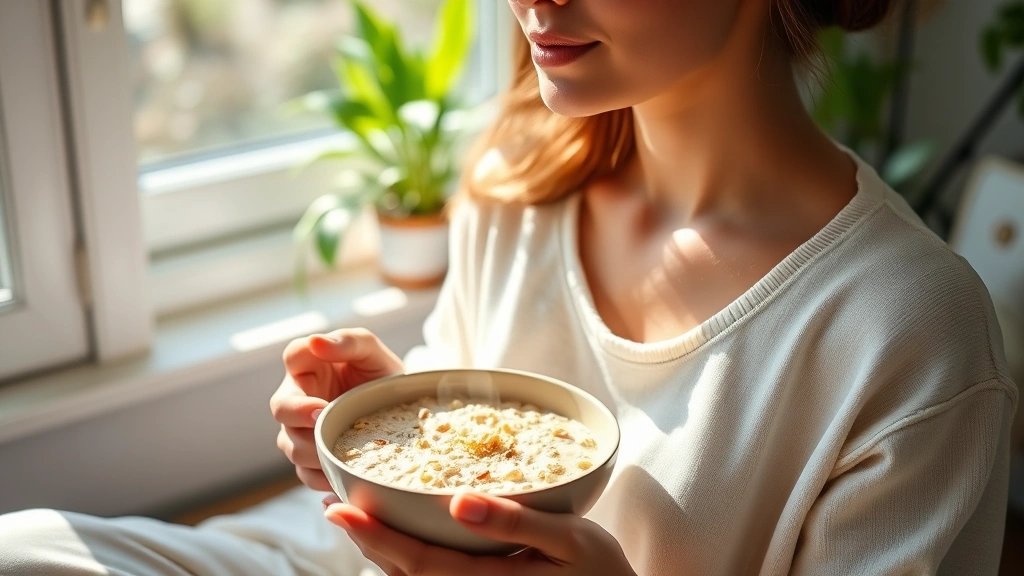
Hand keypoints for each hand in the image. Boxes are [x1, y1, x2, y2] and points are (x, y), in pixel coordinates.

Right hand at [270, 328, 402, 490]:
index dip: (300, 367)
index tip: (321, 399)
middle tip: (323, 426)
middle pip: (282, 408)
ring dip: (312, 454)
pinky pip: (306, 473)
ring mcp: (301, 428)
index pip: (294, 355)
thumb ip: (349, 341)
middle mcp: (299, 395)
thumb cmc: (381, 373)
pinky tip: (341, 479)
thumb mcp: (373, 353)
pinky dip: (321, 479)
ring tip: (338, 458)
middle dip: (299, 421)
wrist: (400, 410)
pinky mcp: (312, 456)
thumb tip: (317, 342)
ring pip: (291, 445)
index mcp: (311, 363)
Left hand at [322, 492, 635, 575]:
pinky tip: (401, 540)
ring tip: (356, 519)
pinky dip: (408, 561)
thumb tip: (457, 503)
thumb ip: (515, 523)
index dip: (376, 536)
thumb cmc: (602, 571)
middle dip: (368, 542)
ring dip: (382, 552)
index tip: (339, 510)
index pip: (419, 562)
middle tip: (335, 506)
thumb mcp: (570, 540)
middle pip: (405, 574)